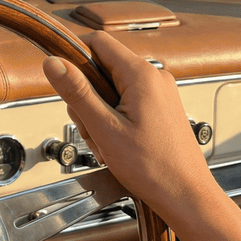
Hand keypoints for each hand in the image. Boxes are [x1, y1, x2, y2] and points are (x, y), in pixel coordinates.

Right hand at [42, 31, 217, 223]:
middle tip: (91, 126)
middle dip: (86, 97)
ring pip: (110, 88)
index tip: (62, 79)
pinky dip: (112, 120)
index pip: (97, 42)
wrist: (186, 197)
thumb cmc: (155, 169)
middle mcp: (153, 78)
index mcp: (141, 75)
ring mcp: (158, 93)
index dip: (74, 57)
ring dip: (98, 113)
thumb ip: (77, 92)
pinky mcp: (158, 107)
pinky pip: (124, 102)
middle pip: (101, 68)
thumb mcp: (105, 128)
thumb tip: (54, 63)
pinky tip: (115, 143)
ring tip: (106, 141)